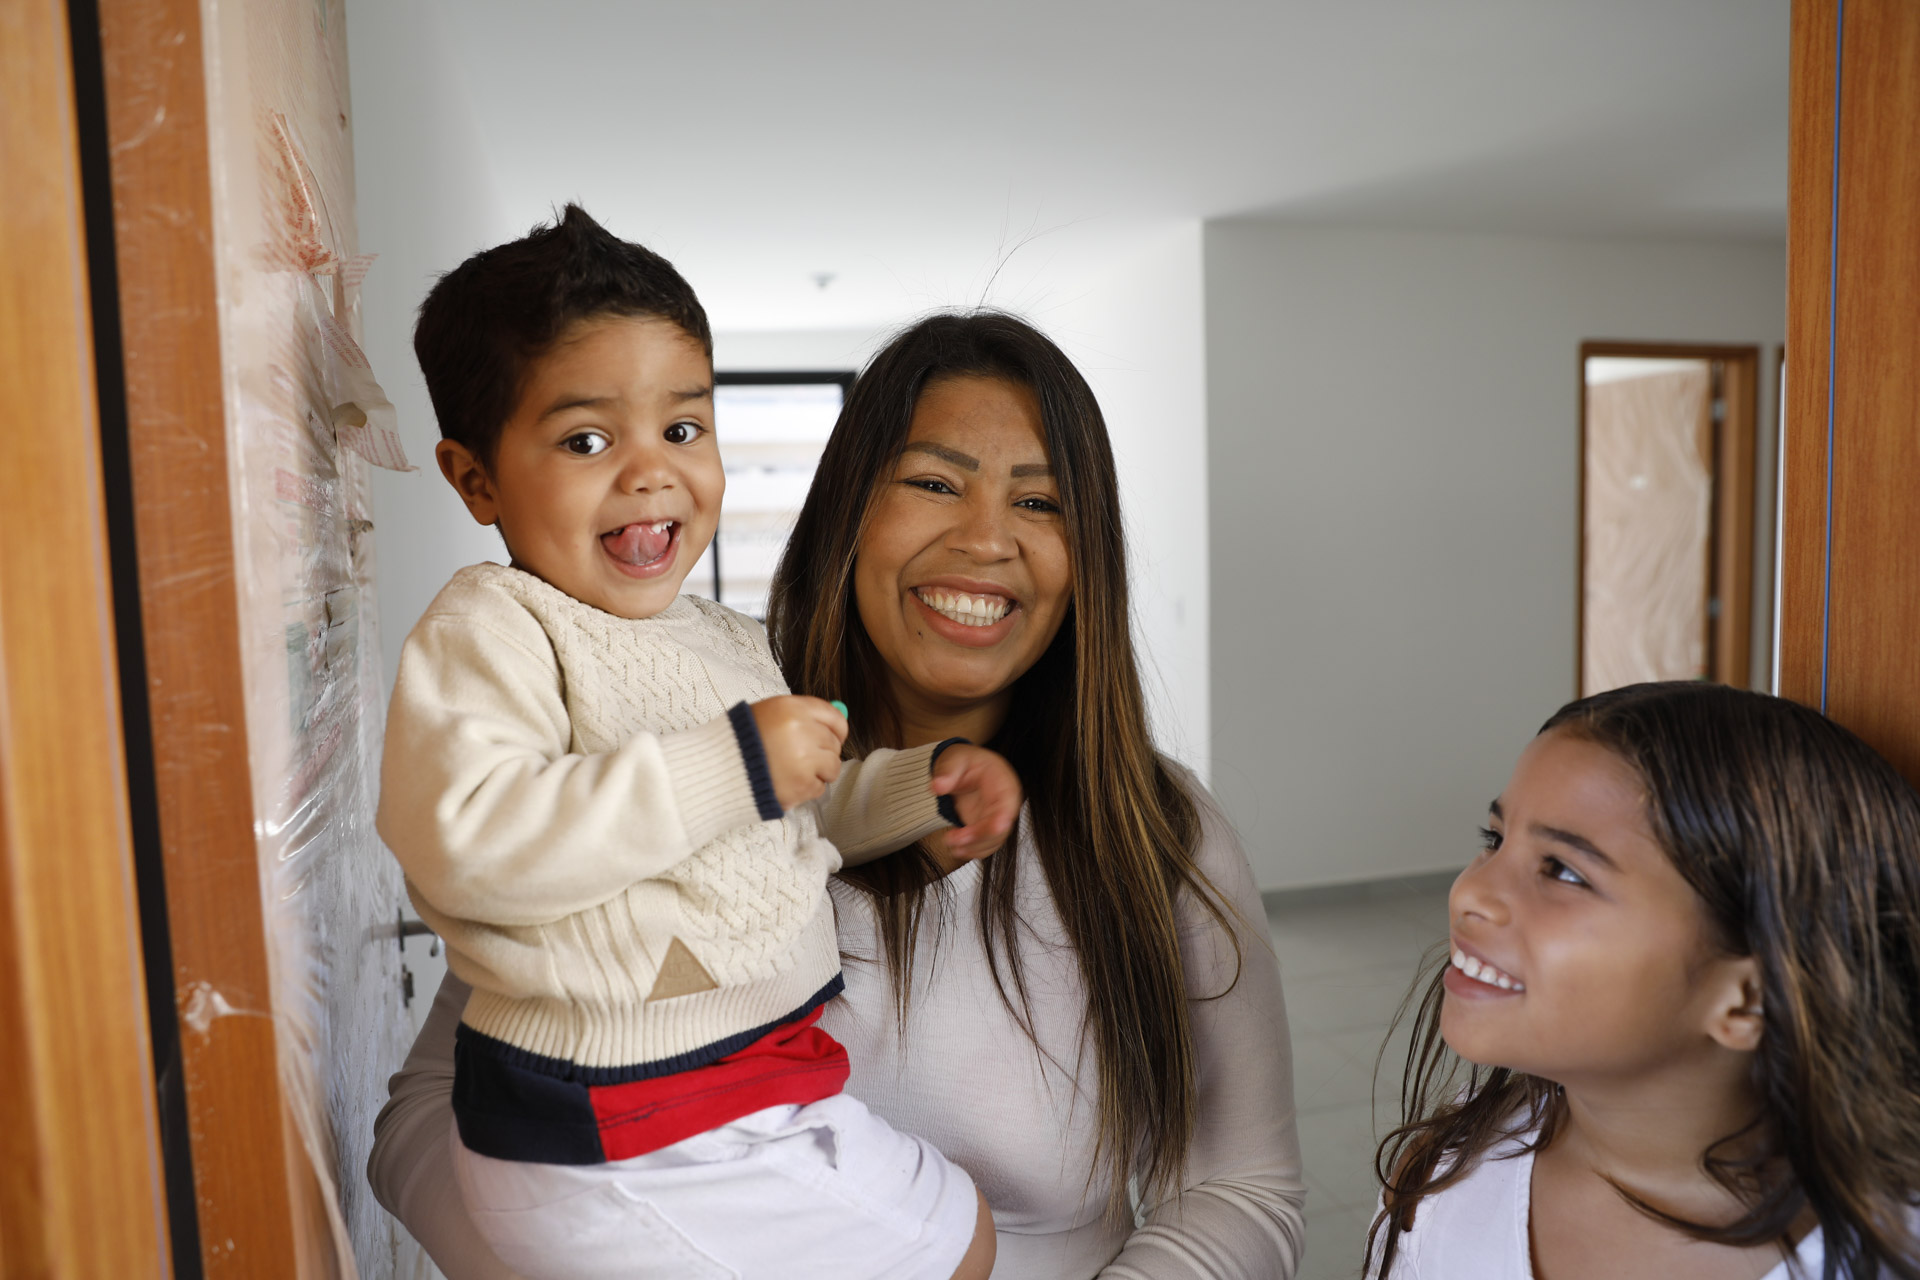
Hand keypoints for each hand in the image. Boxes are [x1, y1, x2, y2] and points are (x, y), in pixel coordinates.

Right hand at [749, 696, 848, 810]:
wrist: (716, 771)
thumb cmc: (739, 741)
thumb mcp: (766, 714)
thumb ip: (800, 716)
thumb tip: (834, 725)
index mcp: (791, 708)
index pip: (833, 717)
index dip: (837, 729)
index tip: (835, 737)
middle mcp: (801, 731)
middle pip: (833, 743)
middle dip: (822, 752)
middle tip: (802, 758)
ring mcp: (804, 759)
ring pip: (832, 766)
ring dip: (818, 772)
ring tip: (793, 771)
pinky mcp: (802, 785)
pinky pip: (819, 788)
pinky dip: (806, 788)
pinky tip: (786, 783)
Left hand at [929, 744, 1021, 865]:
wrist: (962, 769)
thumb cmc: (964, 762)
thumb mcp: (954, 759)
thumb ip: (947, 771)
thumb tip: (937, 786)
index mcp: (1003, 782)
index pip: (1007, 804)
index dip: (1003, 818)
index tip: (994, 828)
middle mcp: (1005, 803)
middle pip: (1001, 827)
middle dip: (978, 837)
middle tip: (953, 838)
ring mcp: (997, 818)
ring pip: (993, 841)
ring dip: (972, 847)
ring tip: (949, 842)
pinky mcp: (987, 829)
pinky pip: (985, 845)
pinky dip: (971, 850)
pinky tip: (955, 848)